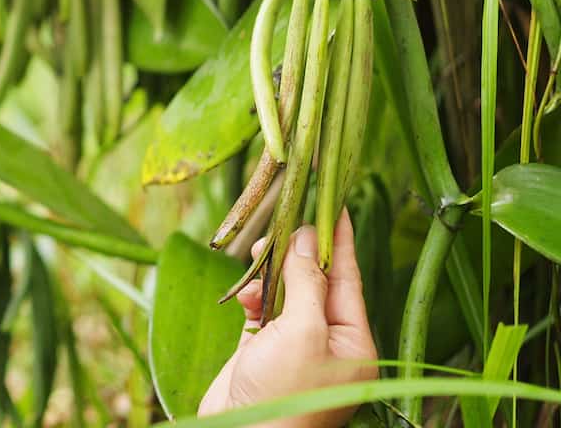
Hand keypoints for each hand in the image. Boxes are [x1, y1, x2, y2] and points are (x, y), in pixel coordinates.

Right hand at [199, 211, 378, 427]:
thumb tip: (305, 238)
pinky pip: (264, 310)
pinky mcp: (264, 351)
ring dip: (270, 274)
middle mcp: (328, 342)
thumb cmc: (283, 394)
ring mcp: (296, 347)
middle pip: (316, 281)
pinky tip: (246, 293)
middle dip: (297, 254)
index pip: (348, 279)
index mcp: (353, 342)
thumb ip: (307, 281)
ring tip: (257, 260)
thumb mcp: (302, 330)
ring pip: (287, 292)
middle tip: (280, 226)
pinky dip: (254, 296)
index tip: (335, 205)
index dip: (339, 240)